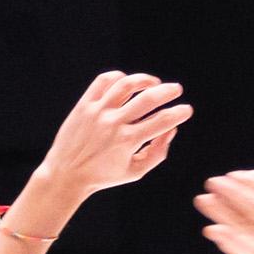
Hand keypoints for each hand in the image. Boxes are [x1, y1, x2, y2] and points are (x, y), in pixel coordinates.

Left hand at [33, 70, 192, 201]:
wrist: (66, 174)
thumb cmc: (103, 176)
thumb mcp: (135, 171)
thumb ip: (158, 152)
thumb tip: (172, 129)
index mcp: (128, 141)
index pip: (162, 121)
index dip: (179, 113)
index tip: (187, 110)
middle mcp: (113, 123)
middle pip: (148, 99)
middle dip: (168, 92)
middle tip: (176, 90)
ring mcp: (97, 112)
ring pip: (126, 84)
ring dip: (145, 79)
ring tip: (154, 83)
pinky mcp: (84, 104)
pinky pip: (103, 81)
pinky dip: (119, 77)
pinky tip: (128, 82)